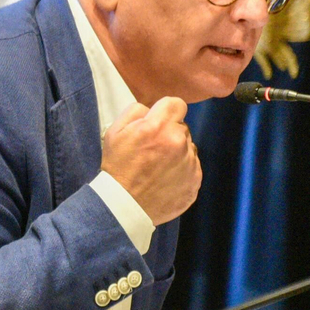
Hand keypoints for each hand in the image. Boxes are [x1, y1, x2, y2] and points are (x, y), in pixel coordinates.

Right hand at [100, 97, 200, 225]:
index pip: (177, 104)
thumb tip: (152, 108)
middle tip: (153, 149)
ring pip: (188, 147)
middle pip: (182, 126)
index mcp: (158, 126)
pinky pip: (193, 166)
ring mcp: (189, 163)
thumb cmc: (118, 168)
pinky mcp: (195, 181)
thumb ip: (135, 111)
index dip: (166, 111)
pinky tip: (165, 178)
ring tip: (158, 167)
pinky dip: (182, 170)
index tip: (159, 121)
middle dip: (169, 133)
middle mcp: (178, 142)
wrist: (124, 205)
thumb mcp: (115, 132)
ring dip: (177, 152)